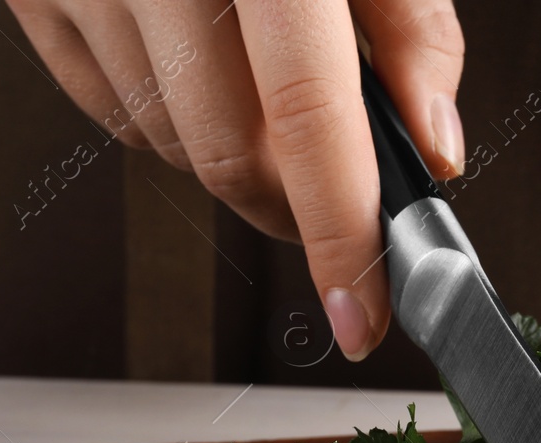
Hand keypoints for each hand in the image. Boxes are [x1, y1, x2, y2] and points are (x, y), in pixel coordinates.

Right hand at [6, 0, 465, 358]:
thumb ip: (410, 24)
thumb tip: (435, 142)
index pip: (310, 123)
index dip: (341, 238)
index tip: (364, 314)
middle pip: (231, 157)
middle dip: (298, 207)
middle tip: (338, 204)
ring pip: (168, 146)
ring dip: (235, 158)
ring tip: (264, 89)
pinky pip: (105, 109)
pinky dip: (167, 121)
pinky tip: (198, 71)